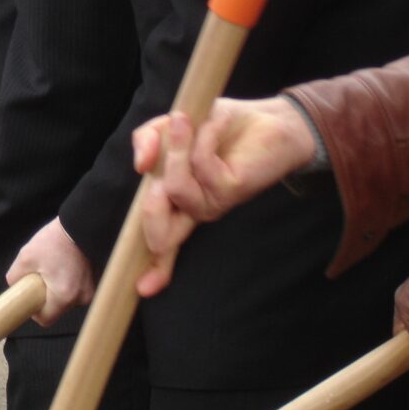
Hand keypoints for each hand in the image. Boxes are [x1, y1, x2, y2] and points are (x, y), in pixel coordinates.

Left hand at [6, 218, 91, 325]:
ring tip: (54, 268)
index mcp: (64, 296)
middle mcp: (81, 298)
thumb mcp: (26, 257)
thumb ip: (15, 277)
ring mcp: (91, 291)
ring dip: (58, 289)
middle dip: (46, 297)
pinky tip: (64, 266)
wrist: (80, 225)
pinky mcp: (95, 282)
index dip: (34, 311)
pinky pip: (76, 290)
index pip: (46, 319)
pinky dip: (68, 282)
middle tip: (41, 277)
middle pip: (57, 309)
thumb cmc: (54, 241)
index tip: (30, 297)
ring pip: (66, 299)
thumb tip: (15, 287)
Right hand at [132, 101, 313, 295]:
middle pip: (159, 234)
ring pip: (175, 188)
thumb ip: (145, 139)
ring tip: (184, 121)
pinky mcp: (232, 190)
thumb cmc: (217, 127)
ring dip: (176, 148)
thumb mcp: (169, 127)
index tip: (143, 290)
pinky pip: (202, 165)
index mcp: (178, 200)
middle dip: (148, 205)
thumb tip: (140, 165)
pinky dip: (203, 136)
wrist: (268, 120)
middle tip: (148, 162)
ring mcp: (214, 203)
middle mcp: (195, 210)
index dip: (155, 267)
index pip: (163, 242)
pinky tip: (215, 123)